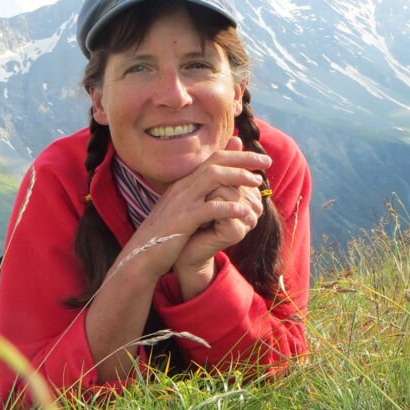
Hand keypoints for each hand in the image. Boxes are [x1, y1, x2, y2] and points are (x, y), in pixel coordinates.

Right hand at [118, 138, 270, 283]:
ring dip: (237, 177)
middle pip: (216, 162)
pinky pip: (208, 208)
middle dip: (243, 160)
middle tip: (266, 164)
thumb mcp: (185, 209)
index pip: (214, 158)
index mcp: (185, 183)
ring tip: (256, 183)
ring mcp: (182, 201)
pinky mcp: (182, 220)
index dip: (239, 155)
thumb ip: (204, 195)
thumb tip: (224, 186)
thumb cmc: (168, 233)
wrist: (143, 253)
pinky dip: (228, 207)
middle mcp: (183, 186)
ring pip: (212, 177)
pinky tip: (244, 211)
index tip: (260, 160)